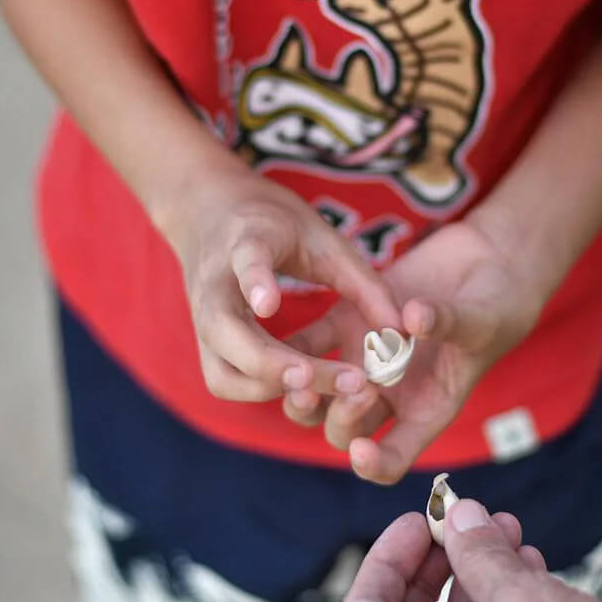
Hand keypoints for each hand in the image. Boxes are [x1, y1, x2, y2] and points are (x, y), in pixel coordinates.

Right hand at [154, 168, 402, 402]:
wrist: (209, 211)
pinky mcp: (206, 343)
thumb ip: (363, 284)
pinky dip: (260, 391)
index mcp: (247, 241)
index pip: (246, 261)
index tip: (269, 304)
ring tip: (320, 387)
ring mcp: (201, 317)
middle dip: (273, 363)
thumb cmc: (276, 225)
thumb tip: (400, 333)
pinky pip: (224, 380)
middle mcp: (214, 284)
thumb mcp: (325, 238)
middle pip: (226, 331)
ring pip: (220, 370)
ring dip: (268, 386)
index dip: (256, 283)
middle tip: (324, 377)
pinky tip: (301, 388)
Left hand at [282, 218, 547, 482]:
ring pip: (319, 394)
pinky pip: (308, 342)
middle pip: (347, 428)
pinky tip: (281, 339)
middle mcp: (390, 393)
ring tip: (302, 374)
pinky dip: (292, 345)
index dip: (374, 464)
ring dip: (305, 392)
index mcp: (425, 410)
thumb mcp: (482, 320)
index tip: (362, 451)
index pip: (394, 457)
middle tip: (353, 388)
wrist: (487, 263)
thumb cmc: (497, 306)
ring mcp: (365, 359)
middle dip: (341, 417)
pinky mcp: (348, 321)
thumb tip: (414, 319)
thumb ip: (448, 323)